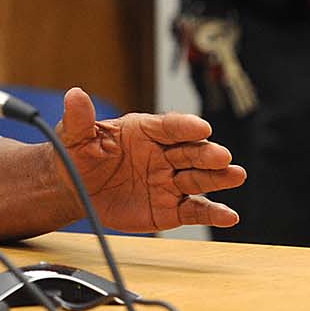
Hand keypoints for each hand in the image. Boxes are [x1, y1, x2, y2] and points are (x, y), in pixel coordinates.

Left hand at [54, 88, 244, 232]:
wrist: (76, 188)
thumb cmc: (79, 155)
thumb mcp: (74, 136)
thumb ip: (79, 118)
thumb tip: (75, 94)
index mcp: (145, 131)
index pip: (169, 126)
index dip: (185, 126)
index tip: (201, 127)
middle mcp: (164, 154)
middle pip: (191, 152)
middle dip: (207, 153)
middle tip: (221, 156)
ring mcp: (169, 181)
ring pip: (199, 179)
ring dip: (218, 178)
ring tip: (235, 175)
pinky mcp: (170, 209)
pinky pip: (194, 211)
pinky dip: (212, 214)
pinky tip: (228, 216)